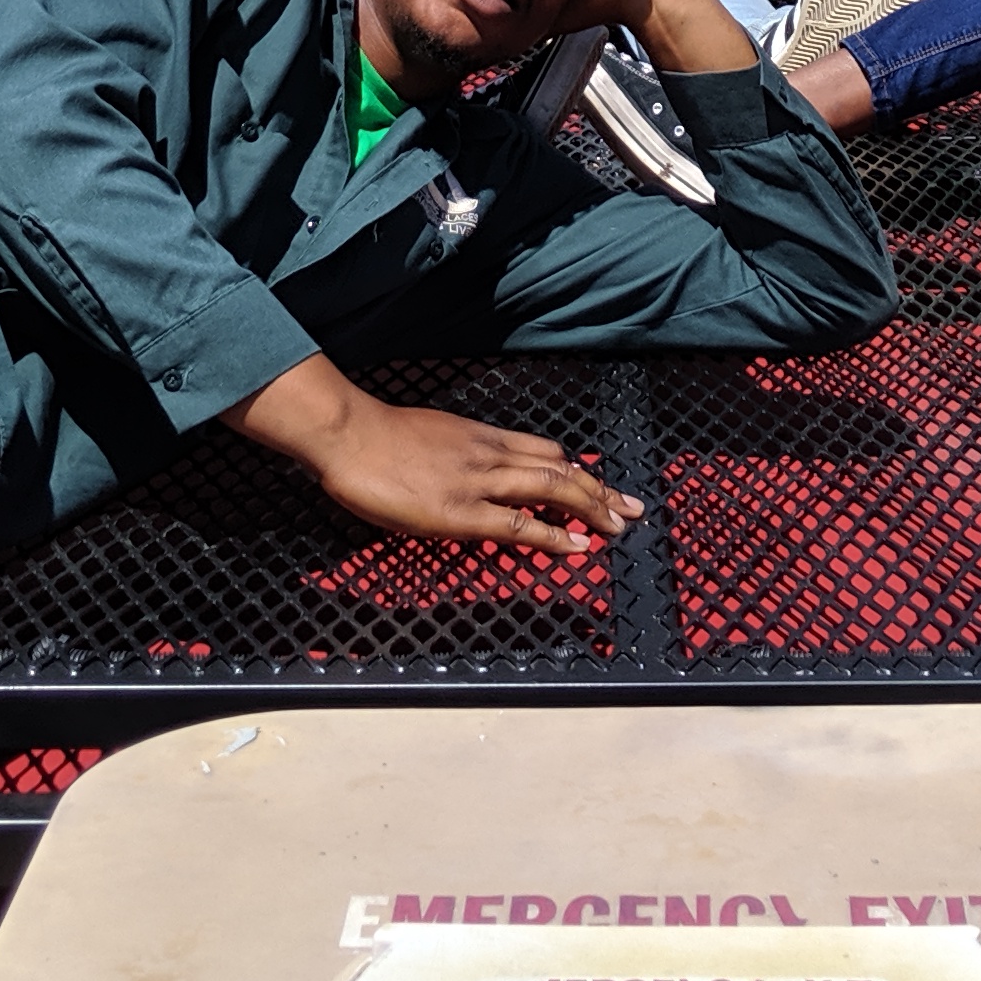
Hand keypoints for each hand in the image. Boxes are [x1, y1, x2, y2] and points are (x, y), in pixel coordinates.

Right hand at [229, 357, 641, 553]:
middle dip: (601, 490)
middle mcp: (490, 454)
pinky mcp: (461, 512)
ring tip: (619, 526)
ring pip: (552, 488)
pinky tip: (576, 546)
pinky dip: (553, 535)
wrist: (350, 434)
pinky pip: (519, 524)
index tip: (600, 484)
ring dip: (592, 507)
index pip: (544, 450)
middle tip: (631, 508)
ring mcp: (479, 482)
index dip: (576, 469)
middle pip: (560, 468)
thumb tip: (467, 472)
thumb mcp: (429, 436)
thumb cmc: (376, 437)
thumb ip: (456, 453)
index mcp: (481, 436)